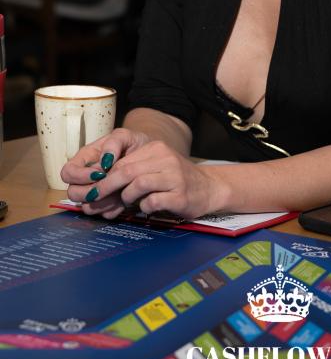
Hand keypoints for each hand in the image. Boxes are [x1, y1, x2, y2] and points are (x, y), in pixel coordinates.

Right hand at [61, 127, 150, 217]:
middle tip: (108, 185)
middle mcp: (86, 178)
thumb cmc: (134, 144)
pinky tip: (124, 199)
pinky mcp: (108, 204)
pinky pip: (104, 214)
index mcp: (85, 159)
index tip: (99, 174)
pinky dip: (114, 209)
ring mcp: (96, 193)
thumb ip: (113, 143)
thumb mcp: (125, 136)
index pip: (67, 172)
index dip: (78, 176)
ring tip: (118, 192)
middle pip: (73, 193)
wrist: (150, 157)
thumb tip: (104, 161)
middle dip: (88, 192)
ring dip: (102, 202)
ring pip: (87, 207)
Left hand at [63, 139, 226, 220]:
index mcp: (156, 149)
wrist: (209, 188)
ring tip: (128, 203)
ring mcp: (174, 177)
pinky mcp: (180, 195)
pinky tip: (147, 208)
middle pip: (127, 171)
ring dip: (127, 197)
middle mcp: (165, 159)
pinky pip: (153, 201)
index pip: (123, 162)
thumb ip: (133, 171)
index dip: (105, 177)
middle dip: (107, 187)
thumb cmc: (176, 180)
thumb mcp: (156, 167)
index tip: (93, 190)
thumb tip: (101, 184)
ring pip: (138, 185)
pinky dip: (144, 207)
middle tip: (95, 199)